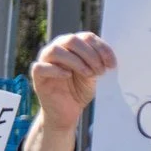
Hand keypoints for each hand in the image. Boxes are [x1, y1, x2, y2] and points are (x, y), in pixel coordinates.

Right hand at [22, 32, 113, 150]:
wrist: (67, 113)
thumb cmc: (79, 91)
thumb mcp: (93, 74)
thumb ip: (98, 62)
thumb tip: (110, 57)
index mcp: (72, 46)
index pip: (86, 37)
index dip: (101, 48)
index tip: (112, 64)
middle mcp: (57, 49)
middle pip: (71, 40)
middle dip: (89, 54)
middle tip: (100, 70)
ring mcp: (45, 62)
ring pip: (56, 51)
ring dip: (75, 61)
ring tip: (88, 74)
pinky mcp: (38, 77)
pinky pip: (41, 67)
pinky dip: (56, 70)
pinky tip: (68, 75)